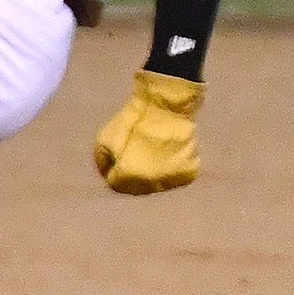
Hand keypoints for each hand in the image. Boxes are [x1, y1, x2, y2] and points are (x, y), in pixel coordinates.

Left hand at [92, 69, 204, 193]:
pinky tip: (168, 151)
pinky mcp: (190, 172)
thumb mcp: (104, 139)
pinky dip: (172, 168)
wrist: (165, 106)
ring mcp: (173, 178)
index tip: (119, 158)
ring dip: (154, 173)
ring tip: (153, 150)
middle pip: (138, 188)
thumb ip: (103, 162)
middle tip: (136, 152)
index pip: (117, 185)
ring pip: (159, 183)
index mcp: (129, 175)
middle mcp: (152, 182)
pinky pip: (177, 177)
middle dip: (133, 174)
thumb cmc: (133, 120)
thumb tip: (109, 175)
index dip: (114, 171)